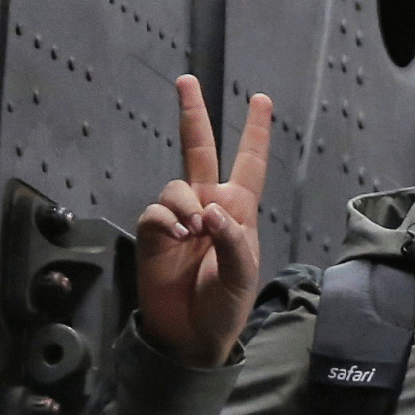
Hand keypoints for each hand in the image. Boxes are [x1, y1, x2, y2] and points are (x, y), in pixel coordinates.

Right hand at [137, 75, 273, 369]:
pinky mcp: (153, 235)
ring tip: (194, 233)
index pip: (249, 163)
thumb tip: (210, 209)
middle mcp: (208, 206)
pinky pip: (156, 212)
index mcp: (239, 210)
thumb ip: (231, 239)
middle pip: (198, 150)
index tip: (260, 99)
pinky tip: (178, 237)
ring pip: (175, 186)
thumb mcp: (242, 274)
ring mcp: (179, 219)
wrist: (193, 334)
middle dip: (192, 114)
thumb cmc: (226, 304)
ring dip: (185, 204)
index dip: (255, 132)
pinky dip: (166, 220)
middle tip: (186, 80)